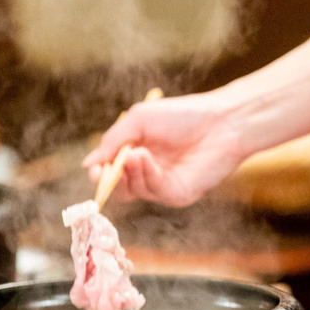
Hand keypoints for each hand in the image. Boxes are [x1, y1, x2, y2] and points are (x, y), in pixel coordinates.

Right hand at [81, 92, 248, 207]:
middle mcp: (150, 171)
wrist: (222, 122)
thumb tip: (87, 163)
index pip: (112, 170)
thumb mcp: (139, 119)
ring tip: (136, 152)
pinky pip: (154, 191)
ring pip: (134, 191)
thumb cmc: (184, 115)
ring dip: (129, 173)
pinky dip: (146, 175)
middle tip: (105, 170)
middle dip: (109, 180)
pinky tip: (146, 158)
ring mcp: (164, 185)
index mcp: (139, 152)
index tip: (94, 168)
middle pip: (120, 188)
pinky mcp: (179, 193)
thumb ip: (112, 140)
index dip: (100, 172)